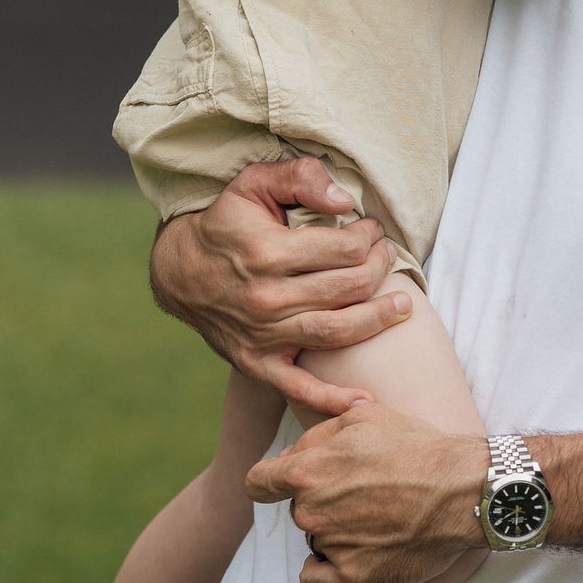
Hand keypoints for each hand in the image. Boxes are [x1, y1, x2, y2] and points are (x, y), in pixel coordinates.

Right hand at [149, 158, 413, 413]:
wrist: (179, 272)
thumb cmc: (227, 223)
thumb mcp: (254, 182)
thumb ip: (300, 179)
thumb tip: (345, 201)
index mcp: (268, 252)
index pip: (344, 249)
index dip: (369, 237)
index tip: (373, 230)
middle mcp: (267, 297)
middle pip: (348, 288)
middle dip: (379, 268)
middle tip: (388, 256)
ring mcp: (263, 335)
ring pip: (337, 332)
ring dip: (378, 319)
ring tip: (402, 306)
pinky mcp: (257, 363)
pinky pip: (298, 387)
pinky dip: (331, 400)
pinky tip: (364, 403)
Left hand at [246, 406, 484, 582]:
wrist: (462, 491)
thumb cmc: (417, 448)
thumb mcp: (366, 416)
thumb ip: (319, 431)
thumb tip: (294, 449)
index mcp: (307, 471)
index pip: (257, 483)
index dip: (269, 482)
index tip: (283, 485)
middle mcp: (312, 510)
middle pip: (298, 509)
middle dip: (320, 501)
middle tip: (361, 493)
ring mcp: (331, 546)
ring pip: (316, 538)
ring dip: (335, 531)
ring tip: (376, 518)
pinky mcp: (352, 577)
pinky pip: (316, 577)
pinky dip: (329, 569)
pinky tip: (355, 553)